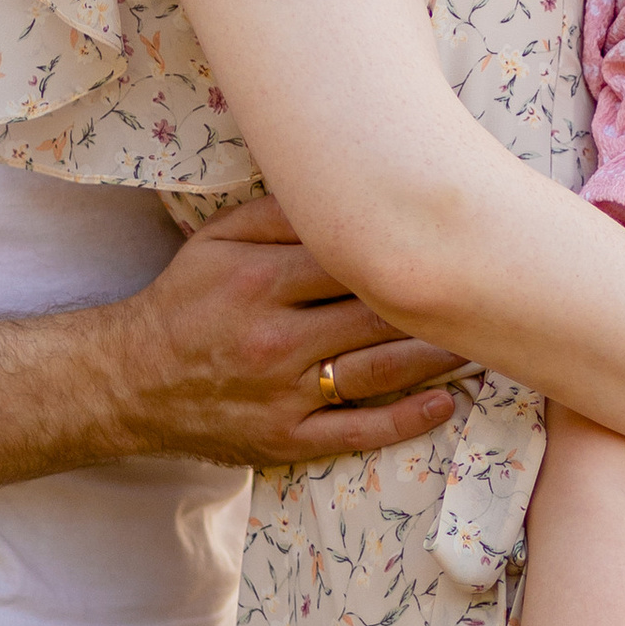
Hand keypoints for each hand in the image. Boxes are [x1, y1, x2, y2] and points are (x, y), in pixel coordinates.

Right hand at [122, 194, 462, 464]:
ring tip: (485, 338)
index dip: (409, 247)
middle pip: (378, 315)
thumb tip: (346, 187)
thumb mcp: (216, 241)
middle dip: (439, 301)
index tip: (459, 237)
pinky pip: (358, 431)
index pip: (353, 259)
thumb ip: (278, 213)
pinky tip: (447, 402)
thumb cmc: (186, 301)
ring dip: (440, 356)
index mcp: (261, 281)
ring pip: (380, 371)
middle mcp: (276, 339)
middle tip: (492, 287)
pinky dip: (408, 419)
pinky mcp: (287, 438)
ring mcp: (285, 395)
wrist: (131, 381)